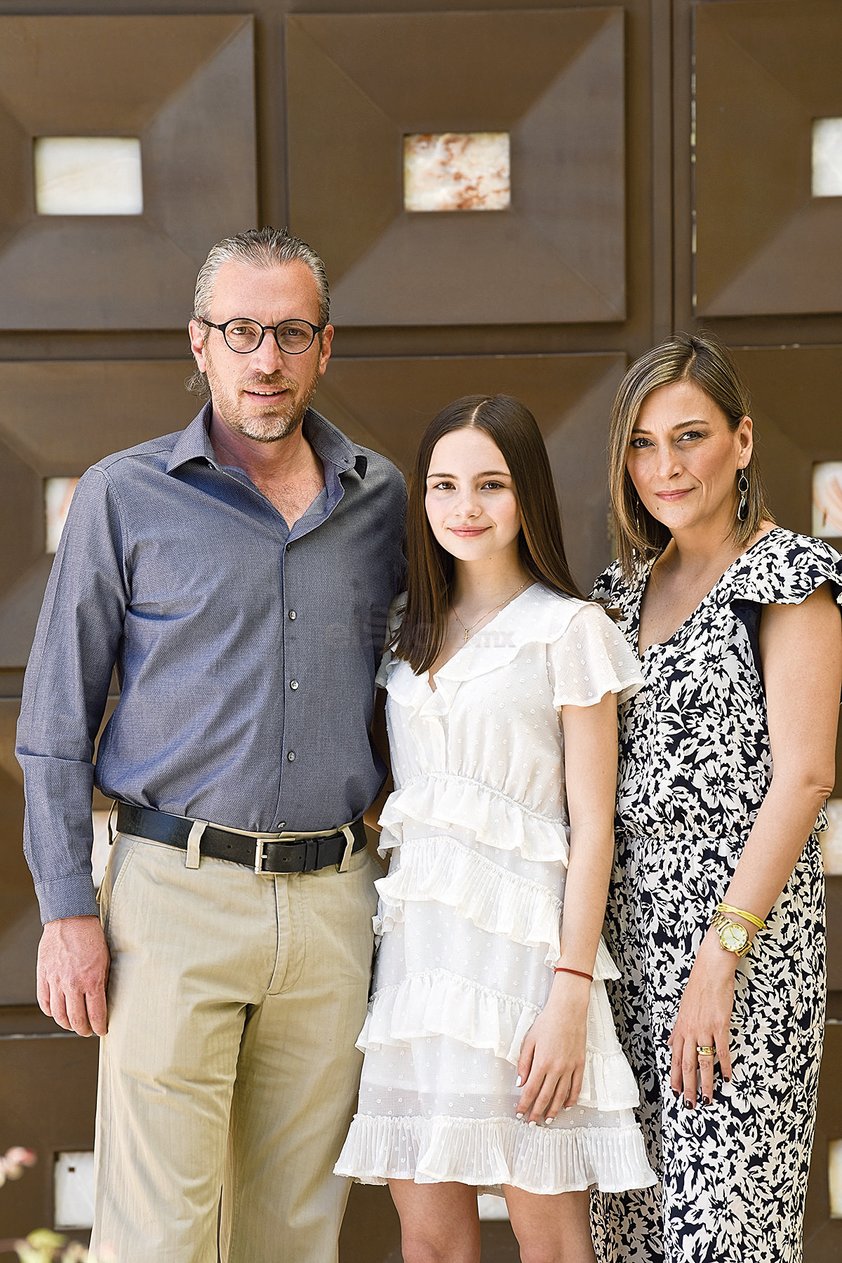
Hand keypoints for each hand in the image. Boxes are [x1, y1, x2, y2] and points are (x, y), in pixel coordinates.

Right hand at [37, 916, 109, 1036]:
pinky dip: (50, 1012)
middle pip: (76, 1019)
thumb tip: (103, 1000)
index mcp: (92, 980)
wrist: (70, 918)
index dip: (99, 1026)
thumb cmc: (90, 936)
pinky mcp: (44, 976)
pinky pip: (45, 1002)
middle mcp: (73, 984)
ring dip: (67, 1024)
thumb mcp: (106, 960)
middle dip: (83, 1030)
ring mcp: (56, 981)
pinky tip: (57, 1013)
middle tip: (87, 1031)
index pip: (96, 1014)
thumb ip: (102, 981)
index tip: (102, 1030)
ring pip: (58, 1015)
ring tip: (73, 1025)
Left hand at [515, 974, 589, 1123]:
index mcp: (541, 1063)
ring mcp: (570, 1068)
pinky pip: (576, 1087)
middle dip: (537, 1112)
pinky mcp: (580, 1064)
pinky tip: (566, 1106)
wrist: (568, 1010)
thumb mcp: (529, 1040)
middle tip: (532, 1122)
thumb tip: (520, 1083)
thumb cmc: (546, 1023)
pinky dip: (571, 1099)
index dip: (525, 1104)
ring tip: (548, 1119)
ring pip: (561, 1096)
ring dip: (553, 1109)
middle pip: (545, 1097)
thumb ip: (524, 1063)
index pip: (531, 1090)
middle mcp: (556, 1069)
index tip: (520, 1114)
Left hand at [668, 930, 736, 1104]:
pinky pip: (722, 1051)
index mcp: (680, 1028)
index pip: (675, 1058)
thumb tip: (670, 1043)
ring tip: (707, 1099)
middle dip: (688, 1087)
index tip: (676, 1091)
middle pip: (687, 1065)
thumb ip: (677, 1029)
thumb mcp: (682, 1009)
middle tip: (690, 1105)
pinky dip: (725, 1066)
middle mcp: (690, 1031)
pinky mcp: (720, 1026)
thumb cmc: (697, 988)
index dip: (675, 1076)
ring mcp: (705, 1030)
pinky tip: (727, 1078)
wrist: (710, 971)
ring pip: (704, 1063)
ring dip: (705, 1084)